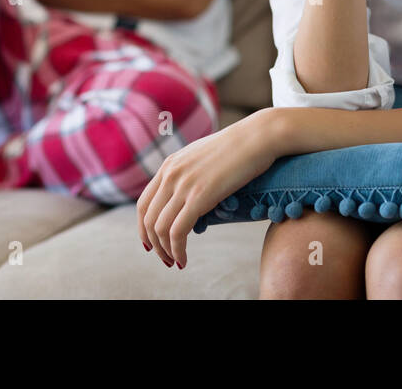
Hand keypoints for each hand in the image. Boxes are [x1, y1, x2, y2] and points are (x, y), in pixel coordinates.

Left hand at [136, 109, 281, 268]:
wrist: (257, 137)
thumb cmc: (240, 148)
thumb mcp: (205, 158)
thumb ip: (191, 173)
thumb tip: (192, 194)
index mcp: (170, 165)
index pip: (144, 203)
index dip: (144, 228)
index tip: (152, 244)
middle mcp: (171, 174)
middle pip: (148, 218)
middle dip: (154, 244)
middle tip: (166, 260)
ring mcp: (183, 185)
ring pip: (160, 228)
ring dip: (165, 251)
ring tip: (176, 263)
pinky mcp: (198, 196)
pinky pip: (177, 232)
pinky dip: (177, 250)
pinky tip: (184, 260)